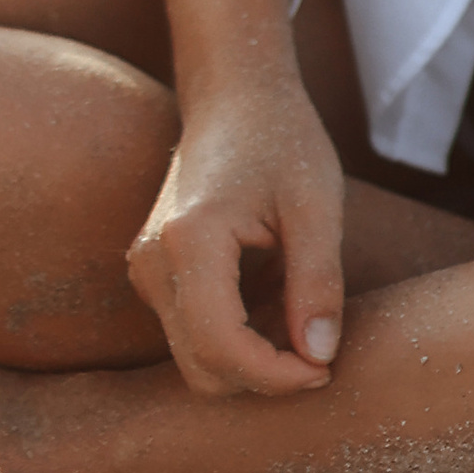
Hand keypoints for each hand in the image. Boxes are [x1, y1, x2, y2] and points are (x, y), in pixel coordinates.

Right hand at [126, 69, 347, 399]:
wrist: (234, 96)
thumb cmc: (280, 139)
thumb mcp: (316, 207)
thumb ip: (318, 284)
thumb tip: (320, 358)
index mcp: (190, 241)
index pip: (222, 349)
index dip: (277, 376)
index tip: (325, 369)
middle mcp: (153, 263)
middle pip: (203, 367)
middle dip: (265, 376)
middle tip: (320, 351)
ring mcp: (148, 270)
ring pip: (196, 357)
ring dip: (253, 359)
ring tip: (300, 312)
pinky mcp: (154, 274)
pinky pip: (192, 332)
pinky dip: (238, 337)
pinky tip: (276, 298)